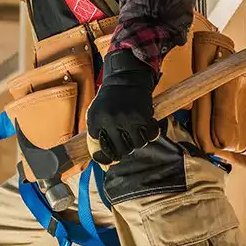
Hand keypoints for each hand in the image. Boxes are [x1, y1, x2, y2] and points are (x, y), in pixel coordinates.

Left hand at [86, 50, 159, 164]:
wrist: (125, 79)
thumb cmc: (109, 101)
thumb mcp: (96, 115)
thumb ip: (97, 137)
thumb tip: (104, 165)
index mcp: (95, 120)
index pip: (101, 150)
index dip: (106, 155)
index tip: (109, 154)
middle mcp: (110, 120)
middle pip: (121, 151)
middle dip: (124, 148)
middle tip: (125, 138)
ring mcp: (127, 118)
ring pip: (137, 145)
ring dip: (138, 140)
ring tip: (134, 129)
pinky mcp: (143, 115)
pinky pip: (151, 136)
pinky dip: (151, 134)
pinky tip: (145, 125)